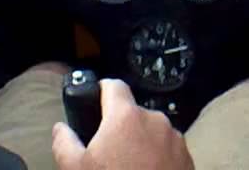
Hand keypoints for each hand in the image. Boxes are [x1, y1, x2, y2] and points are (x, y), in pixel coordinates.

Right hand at [52, 78, 193, 169]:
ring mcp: (175, 139)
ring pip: (152, 131)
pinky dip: (158, 156)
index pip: (114, 85)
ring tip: (130, 165)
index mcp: (126, 116)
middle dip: (121, 127)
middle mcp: (155, 120)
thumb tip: (61, 128)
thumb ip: (64, 142)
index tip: (96, 101)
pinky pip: (168, 149)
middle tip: (109, 150)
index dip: (102, 90)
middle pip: (133, 113)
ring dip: (141, 142)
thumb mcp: (76, 168)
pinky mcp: (187, 157)